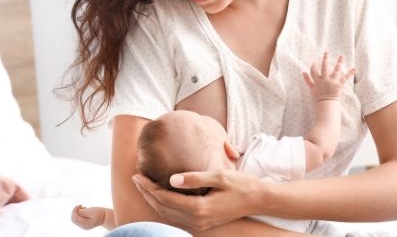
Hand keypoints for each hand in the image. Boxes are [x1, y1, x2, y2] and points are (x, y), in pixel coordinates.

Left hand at [71, 205, 104, 229]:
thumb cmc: (100, 213)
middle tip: (80, 205)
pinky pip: (78, 219)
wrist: (106, 217)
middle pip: (74, 219)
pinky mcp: (84, 223)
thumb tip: (76, 211)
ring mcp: (83, 226)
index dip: (74, 211)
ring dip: (77, 212)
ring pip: (75, 219)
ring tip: (83, 207)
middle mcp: (83, 226)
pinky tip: (84, 209)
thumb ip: (83, 212)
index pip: (75, 218)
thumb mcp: (91, 211)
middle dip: (75, 212)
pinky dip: (79, 213)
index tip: (79, 204)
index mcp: (85, 224)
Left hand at [132, 169, 263, 231]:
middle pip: (163, 208)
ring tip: (143, 187)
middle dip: (147, 194)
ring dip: (154, 201)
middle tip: (135, 179)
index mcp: (199, 208)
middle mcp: (197, 220)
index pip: (166, 198)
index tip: (138, 175)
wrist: (258, 199)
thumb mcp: (219, 176)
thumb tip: (171, 179)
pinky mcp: (203, 223)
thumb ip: (195, 177)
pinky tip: (161, 197)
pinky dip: (165, 207)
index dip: (149, 187)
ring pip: (168, 215)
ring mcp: (200, 224)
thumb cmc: (240, 184)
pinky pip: (177, 217)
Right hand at [303, 53, 355, 100]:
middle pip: (324, 67)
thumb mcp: (311, 88)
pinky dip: (350, 73)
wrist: (326, 103)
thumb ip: (307, 79)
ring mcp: (333, 82)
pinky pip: (345, 78)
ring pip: (336, 70)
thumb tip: (303, 71)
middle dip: (325, 59)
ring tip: (341, 56)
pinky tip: (354, 68)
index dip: (313, 66)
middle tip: (326, 52)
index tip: (314, 62)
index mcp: (318, 81)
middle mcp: (325, 80)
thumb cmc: (318, 95)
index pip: (314, 71)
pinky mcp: (339, 84)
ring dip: (339, 63)